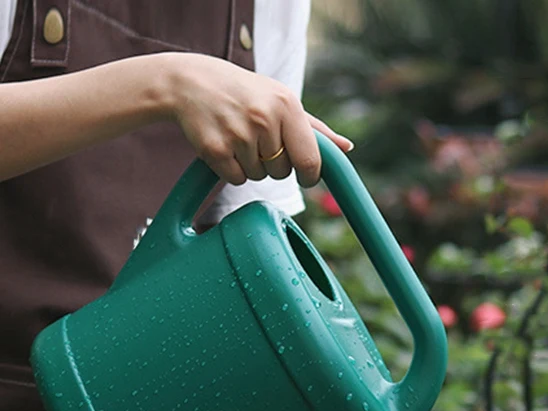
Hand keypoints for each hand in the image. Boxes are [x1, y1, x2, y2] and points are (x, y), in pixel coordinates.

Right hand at [162, 53, 352, 186]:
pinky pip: (237, 178)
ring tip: (238, 136)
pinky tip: (224, 144)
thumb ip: (315, 129)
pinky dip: (232, 169)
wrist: (189, 83)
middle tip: (257, 138)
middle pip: (283, 172)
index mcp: (286, 105)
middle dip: (274, 164)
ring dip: (251, 165)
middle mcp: (264, 119)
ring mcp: (239, 135)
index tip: (306, 176)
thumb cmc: (245, 93)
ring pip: (259, 176)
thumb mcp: (281, 101)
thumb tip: (347, 148)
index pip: (310, 160)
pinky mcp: (216, 150)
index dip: (310, 175)